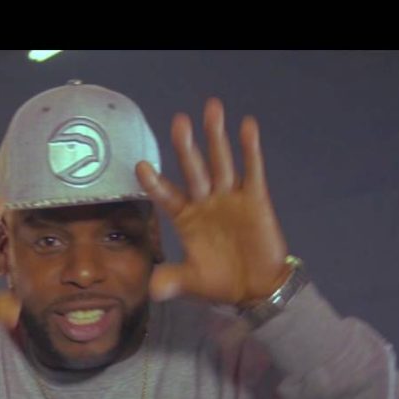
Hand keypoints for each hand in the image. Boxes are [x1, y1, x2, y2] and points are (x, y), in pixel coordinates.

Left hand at [136, 98, 290, 306]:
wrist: (257, 290)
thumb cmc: (221, 283)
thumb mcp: (191, 283)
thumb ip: (171, 281)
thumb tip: (151, 290)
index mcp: (185, 218)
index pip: (166, 195)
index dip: (155, 182)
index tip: (141, 167)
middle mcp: (205, 201)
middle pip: (193, 169)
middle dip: (185, 146)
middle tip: (178, 121)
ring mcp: (230, 197)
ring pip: (221, 161)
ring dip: (216, 136)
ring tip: (211, 108)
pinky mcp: (256, 199)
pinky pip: (253, 170)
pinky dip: (250, 148)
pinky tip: (247, 125)